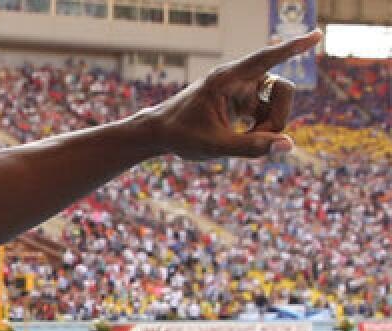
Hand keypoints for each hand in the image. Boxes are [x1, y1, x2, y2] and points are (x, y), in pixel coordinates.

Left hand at [145, 30, 322, 160]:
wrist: (161, 132)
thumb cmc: (182, 135)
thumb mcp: (215, 146)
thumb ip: (251, 147)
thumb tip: (288, 146)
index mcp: (228, 79)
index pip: (267, 58)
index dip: (294, 48)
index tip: (317, 35)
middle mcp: (240, 79)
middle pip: (284, 90)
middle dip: (278, 118)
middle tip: (255, 140)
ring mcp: (245, 90)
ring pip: (279, 105)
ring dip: (269, 126)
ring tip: (243, 140)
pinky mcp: (245, 101)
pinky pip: (269, 113)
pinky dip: (263, 129)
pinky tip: (245, 136)